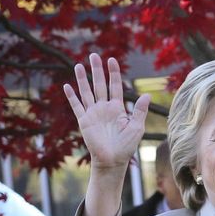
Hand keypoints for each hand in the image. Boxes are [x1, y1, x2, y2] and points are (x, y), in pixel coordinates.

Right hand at [63, 53, 149, 170]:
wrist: (113, 160)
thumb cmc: (126, 146)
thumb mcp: (137, 127)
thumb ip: (140, 111)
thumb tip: (147, 94)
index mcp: (117, 108)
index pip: (115, 86)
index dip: (114, 73)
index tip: (112, 60)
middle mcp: (104, 108)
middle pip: (100, 84)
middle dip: (97, 70)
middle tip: (94, 55)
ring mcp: (93, 113)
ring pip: (87, 92)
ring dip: (83, 79)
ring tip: (79, 65)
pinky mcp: (84, 121)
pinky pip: (77, 106)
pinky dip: (72, 96)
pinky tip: (67, 86)